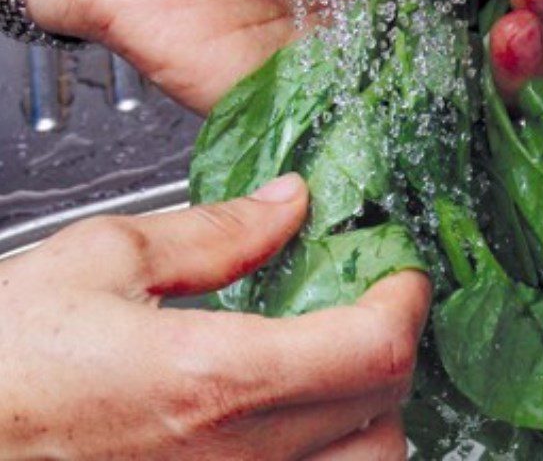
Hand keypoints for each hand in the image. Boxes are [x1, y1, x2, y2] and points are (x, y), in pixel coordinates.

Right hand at [0, 174, 428, 459]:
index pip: (372, 350)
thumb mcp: (103, 260)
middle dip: (394, 350)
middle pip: (384, 417)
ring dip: (371, 413)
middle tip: (371, 305)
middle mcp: (228, 460)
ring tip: (340, 362)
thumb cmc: (3, 360)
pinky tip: (297, 417)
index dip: (405, 302)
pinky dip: (330, 453)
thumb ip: (214, 231)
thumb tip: (287, 203)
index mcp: (209, 378)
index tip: (401, 273)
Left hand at [14, 0, 542, 113]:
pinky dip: (432, 139)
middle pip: (482, 51)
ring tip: (505, 51)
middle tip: (523, 20)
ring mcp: (358, 72)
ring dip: (493, 87)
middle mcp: (388, 20)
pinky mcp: (321, 115)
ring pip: (448, 99)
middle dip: (523, 40)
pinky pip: (388, 137)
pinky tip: (465, 126)